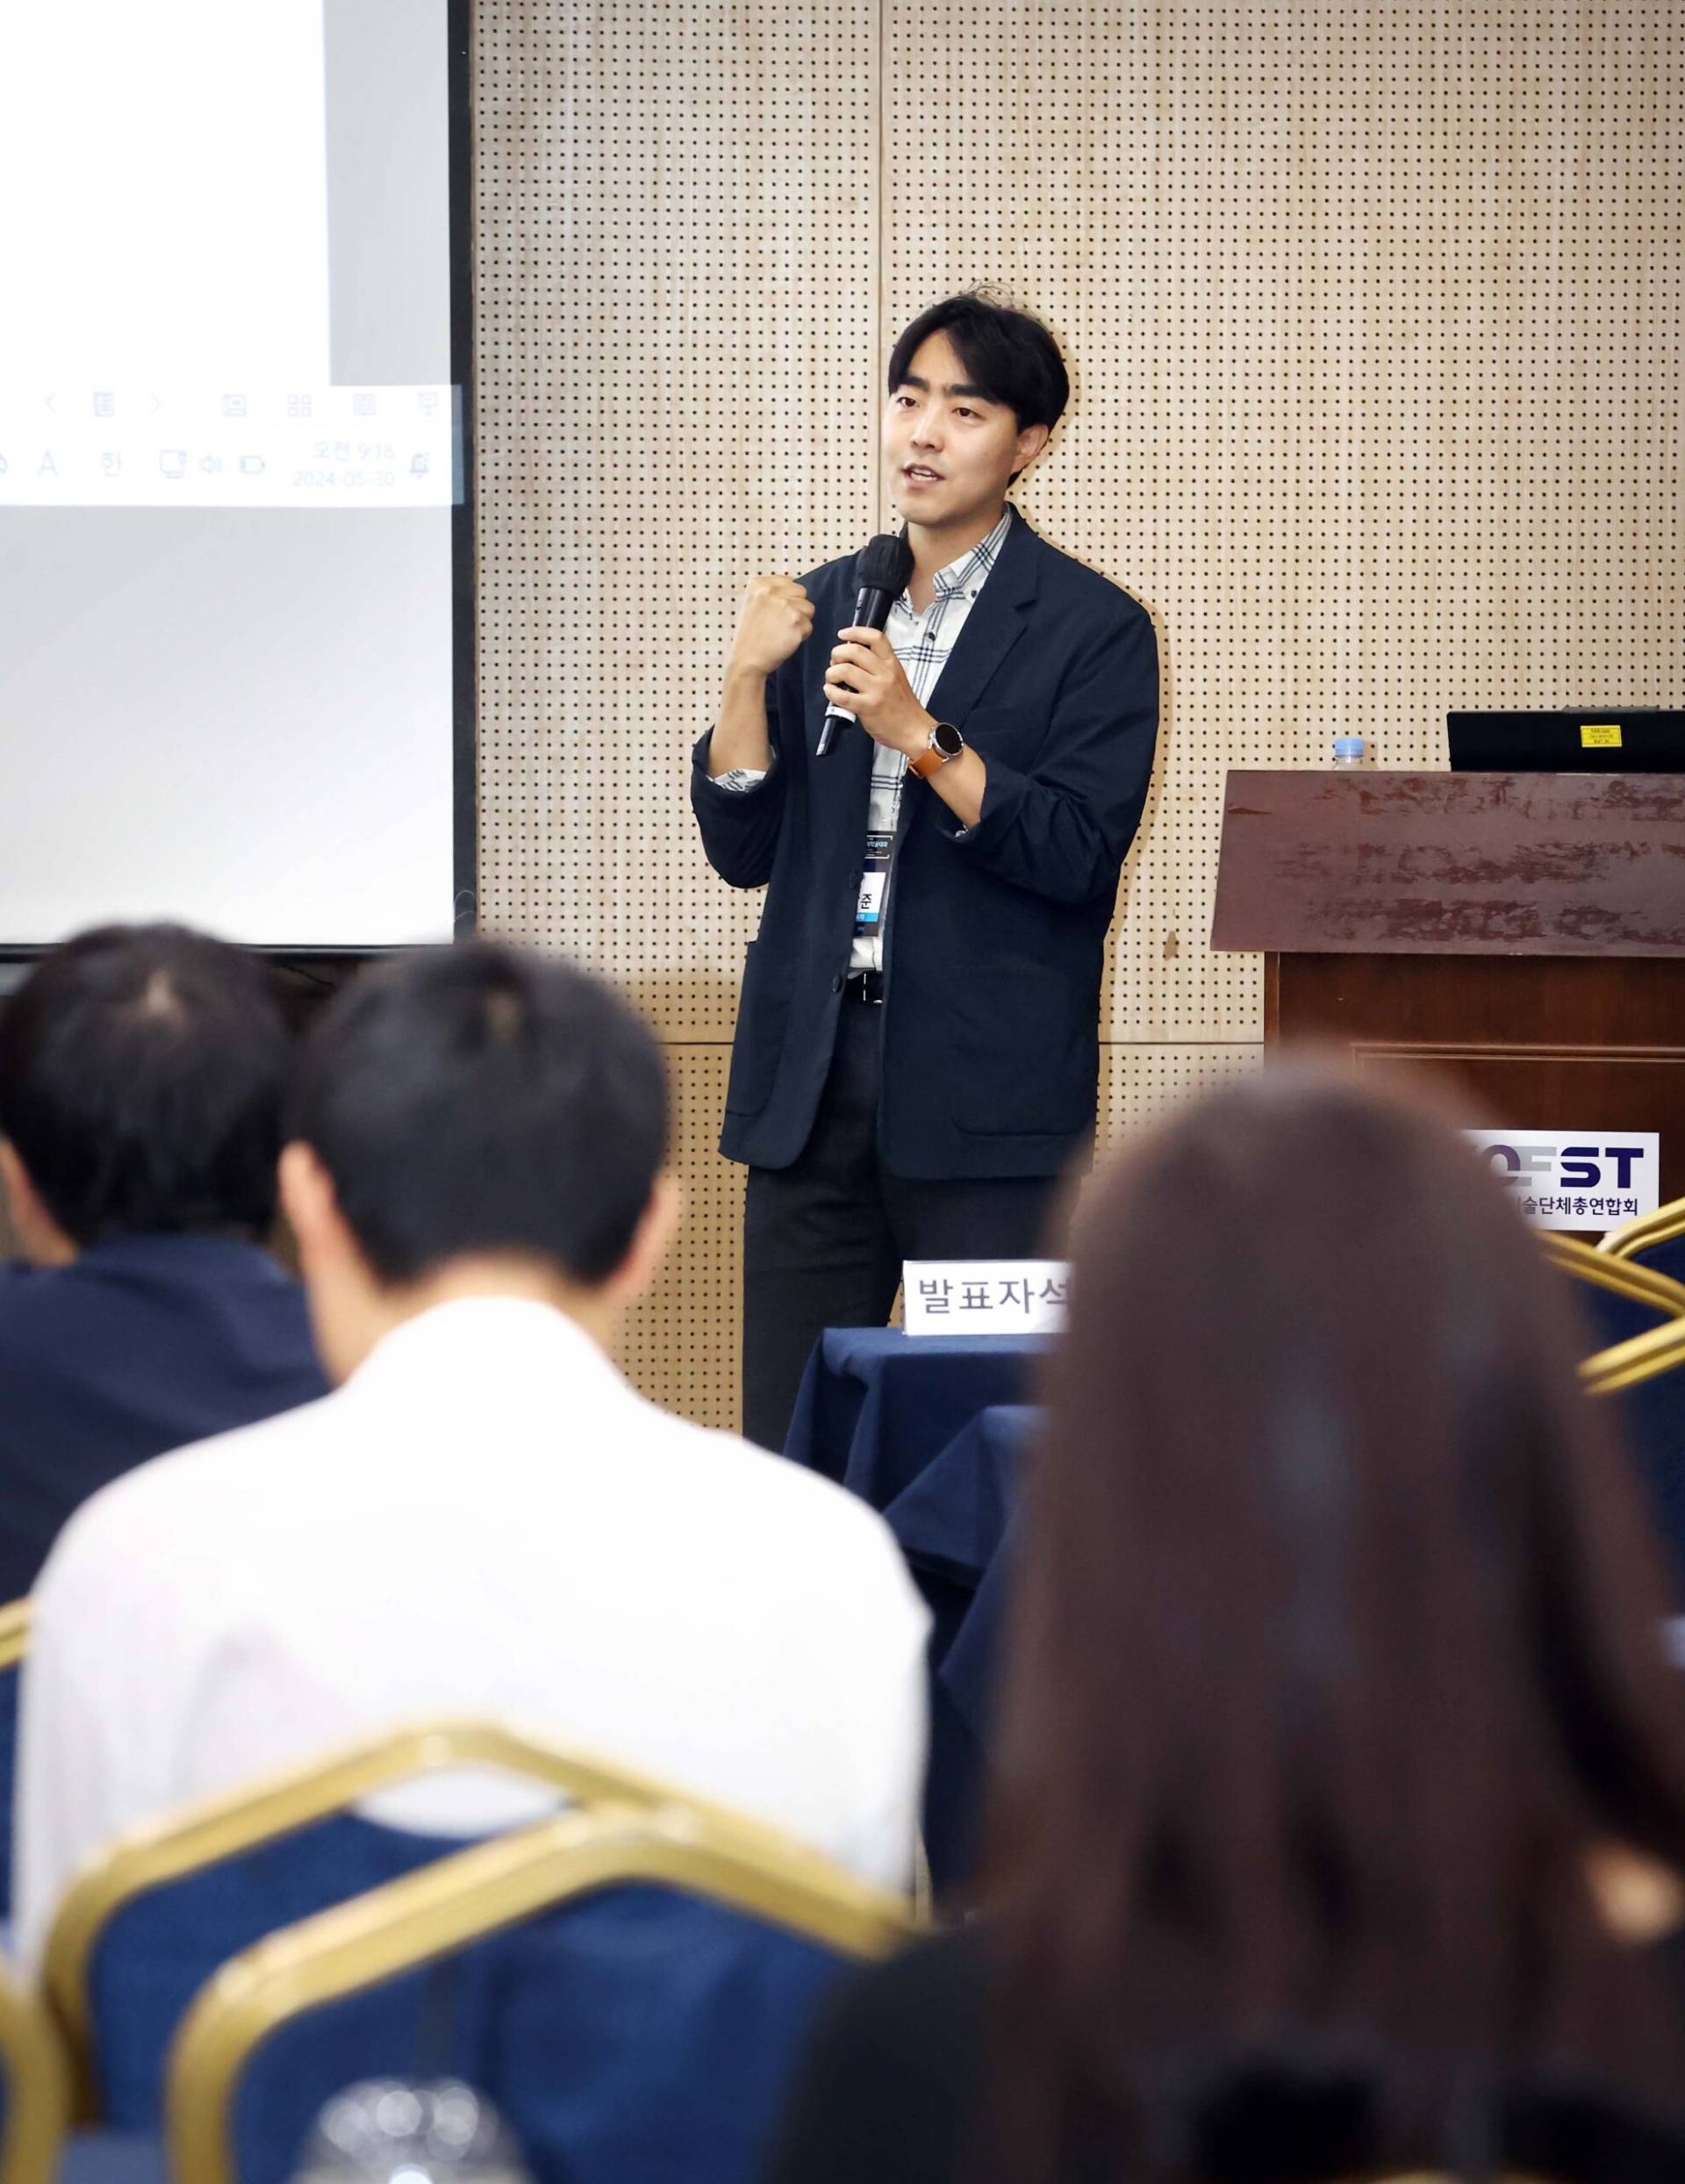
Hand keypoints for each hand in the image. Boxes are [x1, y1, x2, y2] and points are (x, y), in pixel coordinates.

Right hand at [729, 575, 814, 676]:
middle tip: (779, 624)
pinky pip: (809, 626)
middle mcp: (771, 591)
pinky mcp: (796, 622)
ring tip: (782, 632)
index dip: (787, 599)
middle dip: (796, 608)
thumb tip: (796, 589)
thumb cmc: (752, 636)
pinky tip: (785, 641)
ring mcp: (785, 606)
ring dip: (800, 622)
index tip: (773, 614)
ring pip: (809, 609)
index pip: (790, 582)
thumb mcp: (753, 604)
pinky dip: (801, 636)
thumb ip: (772, 592)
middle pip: (802, 593)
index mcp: (759, 584)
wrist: (746, 661)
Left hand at [823, 627, 931, 753]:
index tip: (843, 634)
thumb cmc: (903, 707)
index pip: (876, 638)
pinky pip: (842, 695)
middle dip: (837, 653)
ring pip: (845, 670)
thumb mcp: (896, 678)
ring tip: (832, 680)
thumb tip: (852, 659)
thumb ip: (879, 667)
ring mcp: (877, 690)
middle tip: (834, 663)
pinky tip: (830, 692)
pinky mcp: (868, 707)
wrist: (914, 731)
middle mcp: (885, 673)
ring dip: (831, 673)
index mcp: (892, 664)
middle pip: (855, 651)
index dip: (856, 631)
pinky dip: (830, 691)